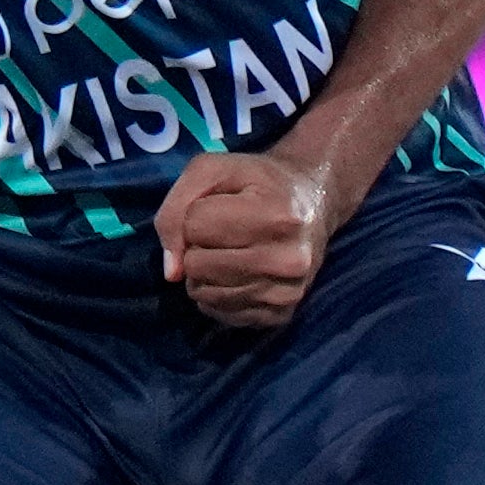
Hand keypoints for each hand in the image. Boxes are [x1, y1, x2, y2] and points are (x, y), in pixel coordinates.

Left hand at [157, 149, 334, 327]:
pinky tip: (238, 273)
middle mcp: (288, 259)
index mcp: (276, 215)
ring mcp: (287, 292)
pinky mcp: (281, 315)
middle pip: (196, 265)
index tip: (221, 206)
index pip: (194, 225)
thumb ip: (176, 208)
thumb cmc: (258, 181)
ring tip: (231, 251)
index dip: (196, 213)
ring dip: (205, 272)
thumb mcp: (213, 170)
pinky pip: (220, 314)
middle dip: (198, 246)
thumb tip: (171, 272)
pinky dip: (218, 293)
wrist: (313, 202)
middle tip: (224, 232)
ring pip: (205, 294)